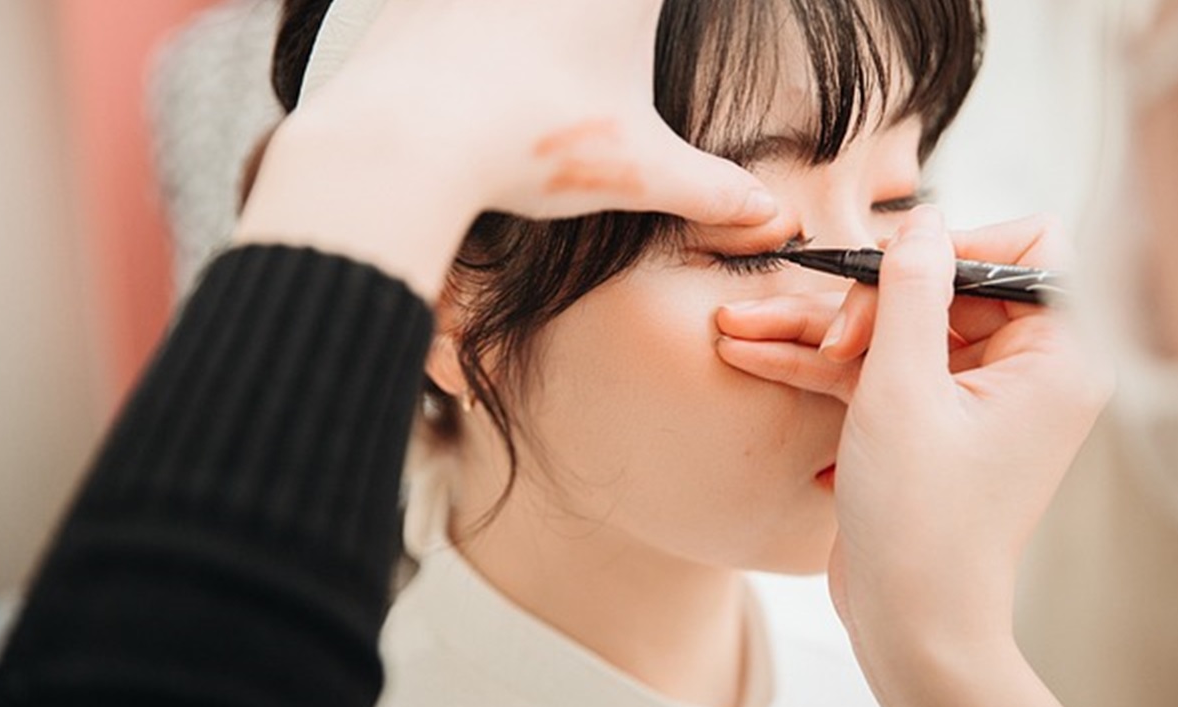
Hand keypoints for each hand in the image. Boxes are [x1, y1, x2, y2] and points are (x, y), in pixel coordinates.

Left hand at [235, 0, 777, 298]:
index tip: (636, 62)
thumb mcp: (640, 173)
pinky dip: (472, 20)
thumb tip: (769, 214)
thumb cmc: (533, 144)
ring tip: (549, 65)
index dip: (649, 20)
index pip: (656, 2)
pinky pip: (458, 5)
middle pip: (609, 6)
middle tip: (597, 65)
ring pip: (533, 7)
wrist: (409, 137)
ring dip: (548, 26)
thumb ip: (712, 189)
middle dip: (609, 29)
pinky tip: (479, 57)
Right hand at [716, 208, 1109, 706]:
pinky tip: (751, 350)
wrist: (911, 623)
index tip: (895, 271)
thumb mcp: (906, 391)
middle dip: (868, 301)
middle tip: (825, 333)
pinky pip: (875, 371)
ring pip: (894, 330)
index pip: (1027, 250)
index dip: (959, 245)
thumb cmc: (924, 522)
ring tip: (738, 323)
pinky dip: (819, 365)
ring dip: (819, 330)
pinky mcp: (925, 422)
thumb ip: (913, 294)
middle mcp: (1021, 372)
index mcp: (1053, 357)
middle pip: (942, 288)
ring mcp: (968, 398)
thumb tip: (924, 221)